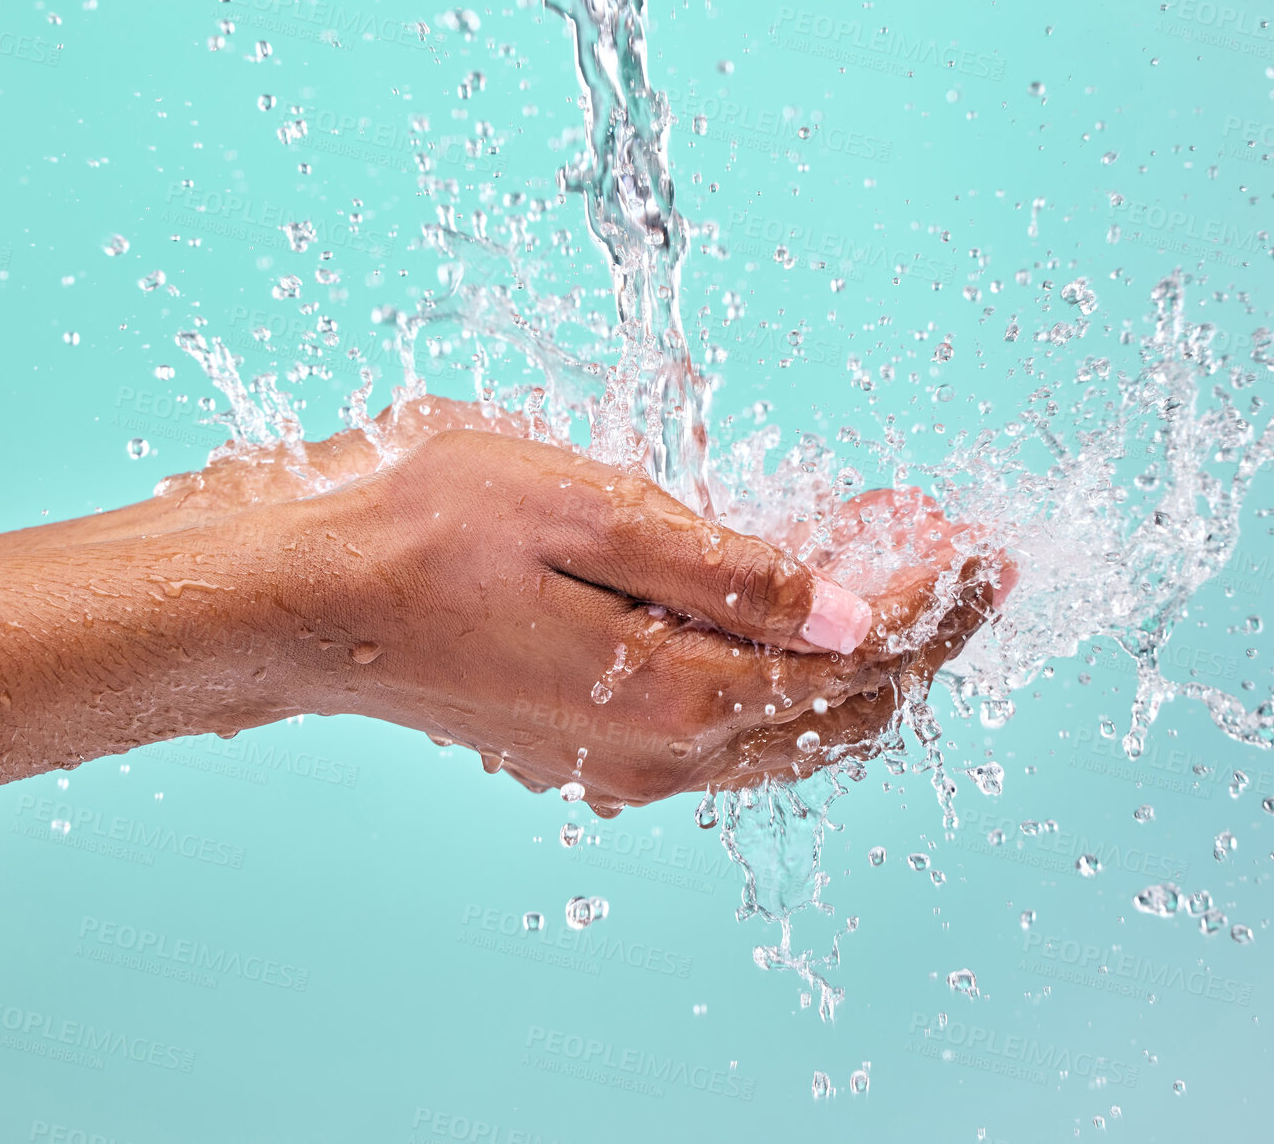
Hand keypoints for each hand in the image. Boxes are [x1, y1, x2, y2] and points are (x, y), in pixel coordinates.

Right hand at [237, 428, 1011, 814]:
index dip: (929, 596)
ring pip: (794, 729)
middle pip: (841, 709)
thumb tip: (853, 612)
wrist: (300, 602)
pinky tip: (798, 618)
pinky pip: (735, 729)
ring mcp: (630, 759)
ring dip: (861, 655)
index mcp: (678, 692)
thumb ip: (730, 573)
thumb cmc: (425, 531)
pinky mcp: (598, 744)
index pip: (856, 659)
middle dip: (919, 631)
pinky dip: (792, 674)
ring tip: (904, 570)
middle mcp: (667, 751)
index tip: (972, 535)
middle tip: (961, 550)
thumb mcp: (591, 513)